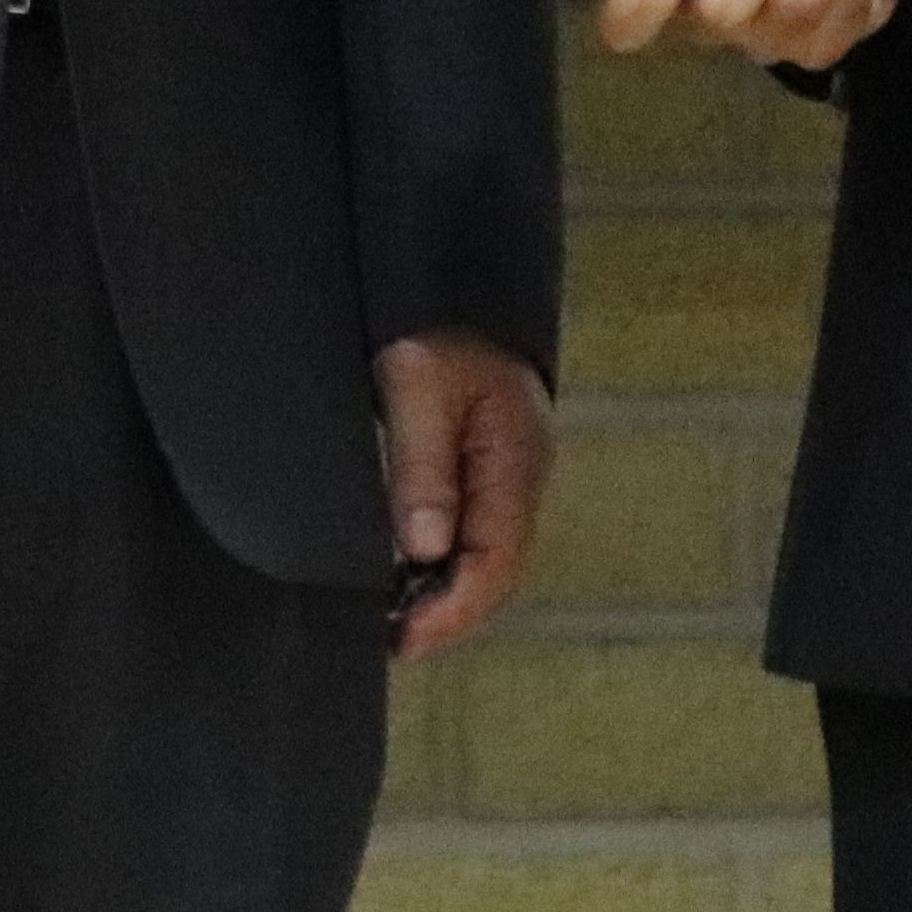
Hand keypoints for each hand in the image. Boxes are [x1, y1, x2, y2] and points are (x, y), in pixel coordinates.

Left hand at [374, 328, 550, 659]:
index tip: (402, 638)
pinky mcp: (491, 462)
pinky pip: (475, 529)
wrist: (455, 272)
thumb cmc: (437, 320)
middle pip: (496, 569)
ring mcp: (511, 469)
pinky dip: (443, 560)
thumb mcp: (416, 385)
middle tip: (389, 638)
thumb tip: (423, 549)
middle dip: (447, 612)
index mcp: (515, 458)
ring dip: (444, 590)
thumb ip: (422, 466)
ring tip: (393, 614)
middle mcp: (522, 473)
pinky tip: (407, 569)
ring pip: (486, 553)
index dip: (451, 611)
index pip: (495, 561)